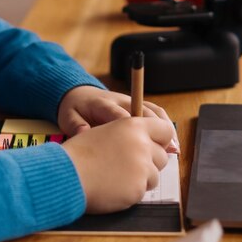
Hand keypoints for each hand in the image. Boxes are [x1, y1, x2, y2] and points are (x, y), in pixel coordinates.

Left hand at [57, 85, 177, 149]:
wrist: (79, 94)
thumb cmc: (75, 109)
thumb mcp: (68, 117)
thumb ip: (75, 125)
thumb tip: (84, 133)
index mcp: (102, 103)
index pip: (117, 112)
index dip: (128, 124)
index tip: (137, 138)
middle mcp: (121, 100)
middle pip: (142, 110)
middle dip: (154, 129)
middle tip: (165, 148)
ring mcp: (132, 102)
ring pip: (153, 111)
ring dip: (165, 128)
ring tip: (173, 148)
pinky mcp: (138, 106)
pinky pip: (156, 114)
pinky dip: (166, 127)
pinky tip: (171, 143)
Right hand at [61, 116, 173, 213]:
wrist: (67, 174)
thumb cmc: (80, 153)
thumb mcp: (107, 132)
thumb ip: (131, 136)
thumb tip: (151, 145)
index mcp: (133, 125)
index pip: (166, 129)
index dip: (161, 140)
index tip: (155, 147)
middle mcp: (142, 143)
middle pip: (162, 155)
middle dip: (150, 162)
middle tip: (128, 166)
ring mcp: (142, 167)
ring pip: (155, 175)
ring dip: (141, 179)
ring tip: (117, 176)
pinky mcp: (138, 187)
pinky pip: (143, 191)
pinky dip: (131, 192)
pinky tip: (114, 187)